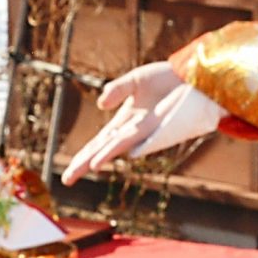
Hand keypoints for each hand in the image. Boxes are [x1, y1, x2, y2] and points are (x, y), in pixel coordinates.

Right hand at [60, 61, 222, 182]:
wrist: (191, 76)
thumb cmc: (163, 80)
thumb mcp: (134, 81)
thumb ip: (116, 89)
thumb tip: (101, 104)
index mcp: (123, 123)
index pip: (97, 144)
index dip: (81, 158)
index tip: (67, 175)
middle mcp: (132, 132)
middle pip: (102, 151)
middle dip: (84, 164)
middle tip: (66, 180)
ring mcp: (146, 132)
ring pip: (119, 147)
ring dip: (104, 156)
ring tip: (90, 166)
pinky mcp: (160, 127)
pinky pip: (142, 138)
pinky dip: (129, 145)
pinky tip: (121, 152)